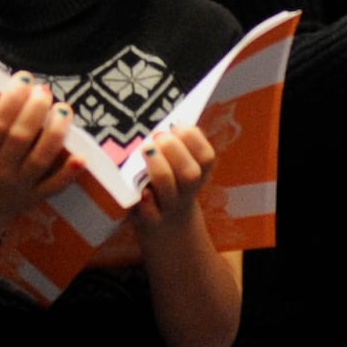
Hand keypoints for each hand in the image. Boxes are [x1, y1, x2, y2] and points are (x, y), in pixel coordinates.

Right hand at [0, 79, 73, 245]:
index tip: (24, 78)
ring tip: (63, 109)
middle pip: (21, 137)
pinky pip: (54, 187)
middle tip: (44, 90)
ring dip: (55, 132)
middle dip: (35, 110)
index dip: (11, 99)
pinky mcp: (36, 196)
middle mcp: (0, 169)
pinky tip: (80, 157)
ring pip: (40, 159)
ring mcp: (21, 185)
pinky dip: (68, 174)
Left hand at [128, 124, 215, 238]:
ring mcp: (168, 207)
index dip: (192, 139)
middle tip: (157, 137)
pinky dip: (146, 202)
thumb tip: (159, 115)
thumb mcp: (176, 167)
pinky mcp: (148, 221)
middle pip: (190, 173)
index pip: (205, 156)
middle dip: (174, 150)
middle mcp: (185, 191)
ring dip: (159, 168)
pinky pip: (149, 214)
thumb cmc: (168, 186)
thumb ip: (174, 146)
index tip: (175, 126)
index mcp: (197, 173)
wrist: (167, 231)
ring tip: (145, 151)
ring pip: (169, 190)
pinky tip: (142, 191)